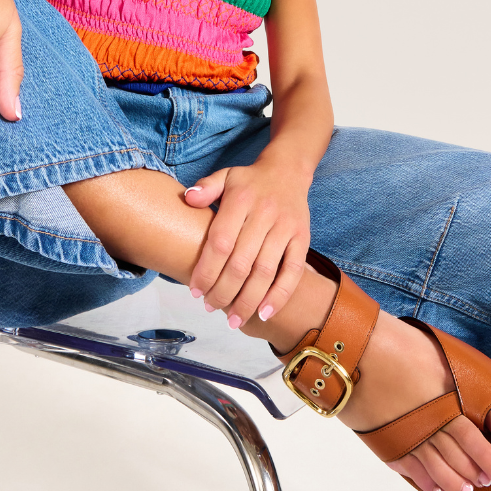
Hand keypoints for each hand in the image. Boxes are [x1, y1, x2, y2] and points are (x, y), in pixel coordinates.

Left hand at [184, 162, 310, 328]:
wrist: (288, 170)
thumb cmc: (249, 181)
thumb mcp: (225, 176)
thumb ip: (206, 187)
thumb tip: (187, 198)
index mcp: (240, 200)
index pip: (220, 243)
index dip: (207, 271)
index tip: (195, 290)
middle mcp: (264, 214)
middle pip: (241, 263)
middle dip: (223, 292)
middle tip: (210, 307)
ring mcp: (286, 228)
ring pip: (265, 272)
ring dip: (247, 301)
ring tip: (233, 320)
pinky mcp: (302, 238)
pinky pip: (293, 272)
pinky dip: (279, 296)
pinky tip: (263, 313)